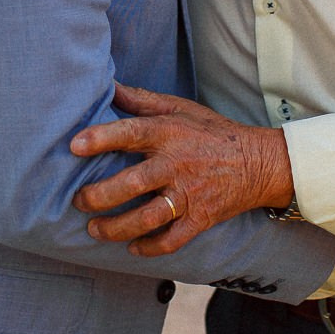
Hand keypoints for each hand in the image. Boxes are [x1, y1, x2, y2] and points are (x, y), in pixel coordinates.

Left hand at [70, 84, 293, 256]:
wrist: (260, 163)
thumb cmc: (213, 133)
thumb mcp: (180, 108)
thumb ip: (142, 100)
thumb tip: (109, 86)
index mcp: (169, 133)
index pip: (131, 132)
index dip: (101, 138)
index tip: (74, 146)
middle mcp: (177, 164)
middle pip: (133, 183)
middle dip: (99, 195)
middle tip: (79, 201)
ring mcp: (190, 194)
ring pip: (148, 217)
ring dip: (116, 227)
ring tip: (95, 229)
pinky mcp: (201, 218)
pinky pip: (172, 239)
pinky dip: (150, 247)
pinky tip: (133, 247)